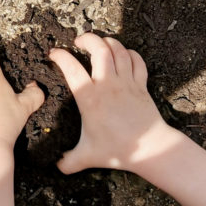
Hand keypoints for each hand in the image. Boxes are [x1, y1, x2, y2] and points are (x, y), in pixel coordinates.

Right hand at [50, 33, 180, 173]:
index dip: (60, 56)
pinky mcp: (141, 85)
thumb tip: (57, 167)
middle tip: (78, 42)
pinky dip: (129, 53)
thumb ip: (69, 160)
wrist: (151, 148)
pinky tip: (123, 55)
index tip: (54, 54)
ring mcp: (127, 82)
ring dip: (108, 42)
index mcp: (90, 97)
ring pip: (118, 50)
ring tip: (99, 43)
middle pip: (99, 48)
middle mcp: (108, 84)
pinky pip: (136, 60)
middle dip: (87, 39)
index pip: (71, 67)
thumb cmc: (117, 150)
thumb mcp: (87, 156)